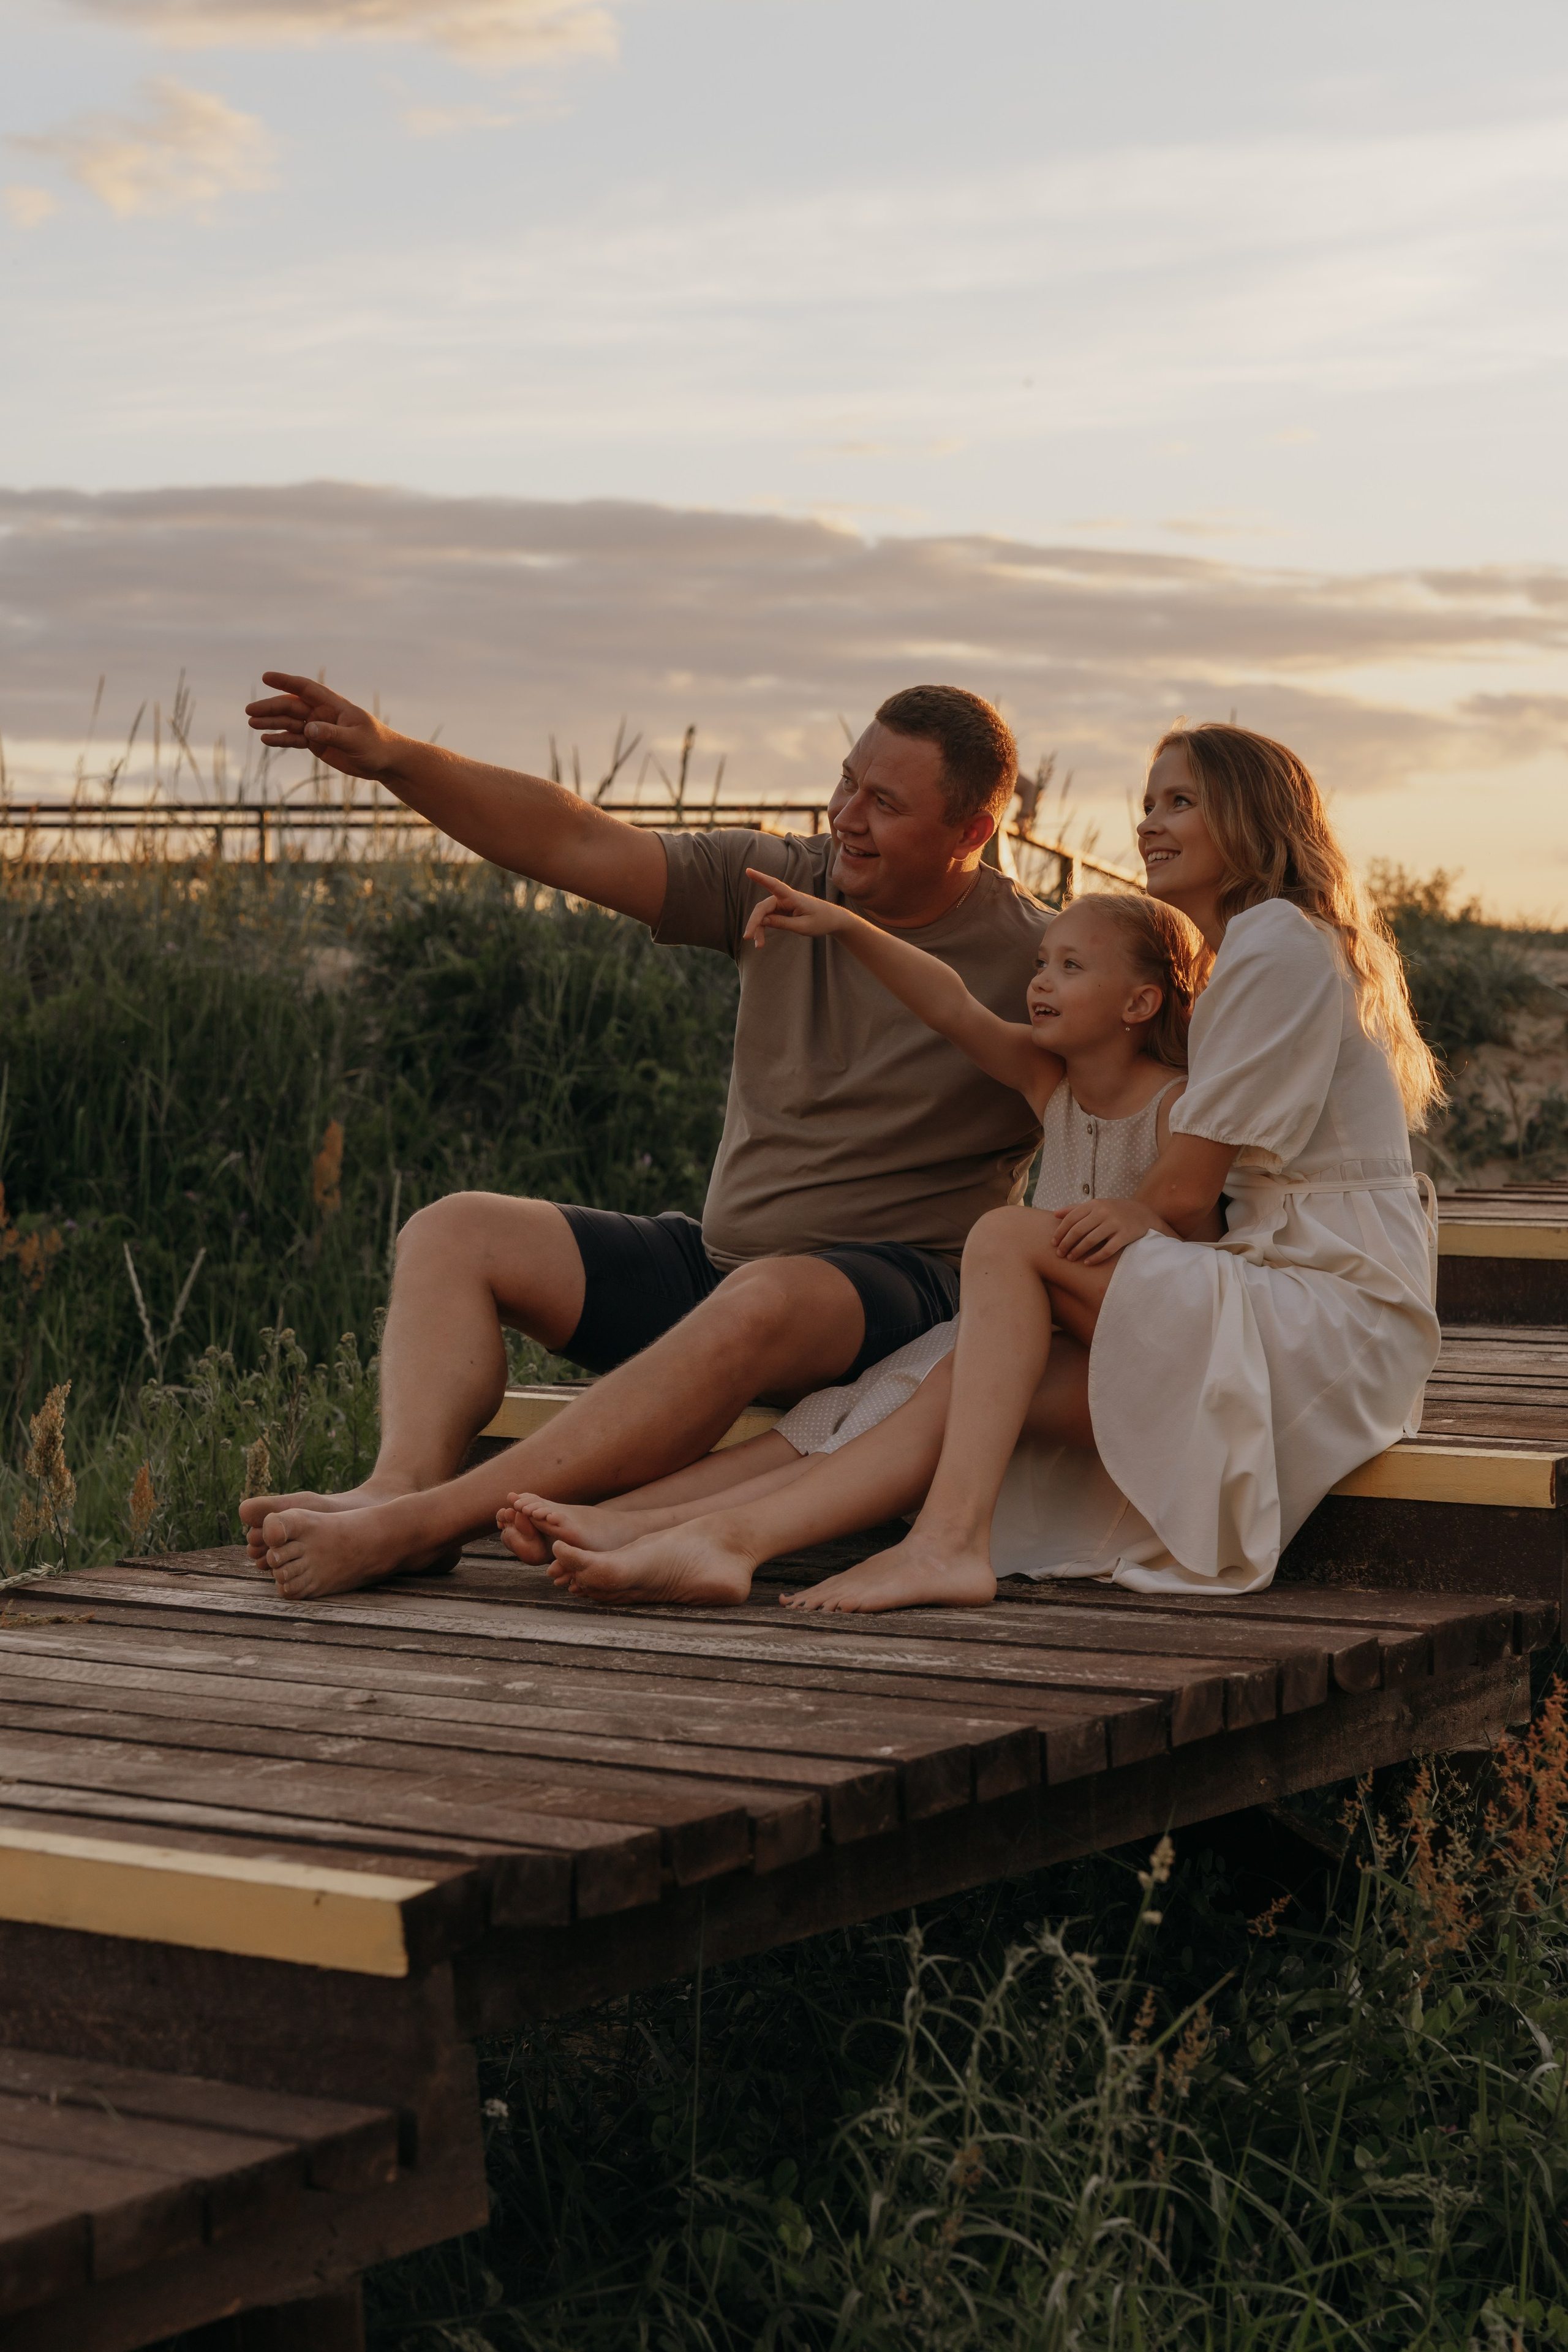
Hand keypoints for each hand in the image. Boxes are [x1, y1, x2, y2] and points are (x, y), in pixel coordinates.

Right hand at [245, 672, 399, 781]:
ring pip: (290, 722)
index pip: (306, 689)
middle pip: (291, 706)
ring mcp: (318, 728)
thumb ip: (331, 734)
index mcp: (333, 705)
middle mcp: (322, 714)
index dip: (286, 682)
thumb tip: (307, 729)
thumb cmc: (375, 746)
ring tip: (251, 723)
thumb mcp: (354, 740)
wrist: (385, 762)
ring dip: (271, 722)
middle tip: (249, 711)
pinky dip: (281, 739)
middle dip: (271, 708)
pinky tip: (265, 739)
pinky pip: (295, 739)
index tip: (266, 677)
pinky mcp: (317, 744)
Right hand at [742, 866, 849, 949]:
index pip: (774, 885)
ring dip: (758, 929)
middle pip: (763, 907)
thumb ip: (782, 923)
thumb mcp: (803, 926)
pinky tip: (760, 941)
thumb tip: (762, 921)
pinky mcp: (782, 911)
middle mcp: (785, 898)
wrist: (832, 920)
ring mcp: (782, 904)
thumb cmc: (821, 921)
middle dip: (754, 922)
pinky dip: (763, 929)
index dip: (761, 878)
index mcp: (793, 897)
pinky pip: (768, 919)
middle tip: (746, 937)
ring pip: (764, 915)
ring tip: (758, 945)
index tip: (748, 871)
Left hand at [1052, 1196, 1175, 1264]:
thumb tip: (1055, 1214)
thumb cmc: (1113, 1211)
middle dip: (1066, 1243)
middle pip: (1078, 1230)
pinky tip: (1087, 1263)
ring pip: (1090, 1240)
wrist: (1143, 1214)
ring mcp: (1115, 1224)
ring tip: (1070, 1258)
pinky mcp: (1125, 1235)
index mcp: (1094, 1204)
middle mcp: (1104, 1212)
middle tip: (1059, 1254)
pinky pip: (1107, 1250)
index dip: (1060, 1232)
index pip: (1071, 1219)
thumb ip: (1075, 1209)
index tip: (1053, 1243)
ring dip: (1077, 1251)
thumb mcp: (1096, 1206)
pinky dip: (1095, 1258)